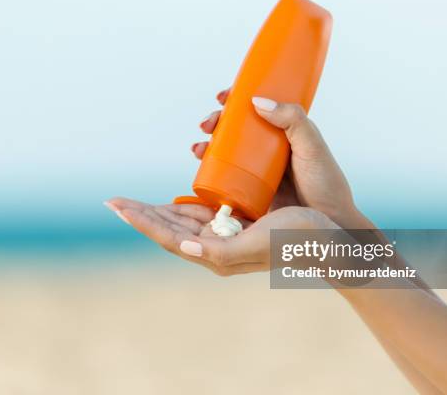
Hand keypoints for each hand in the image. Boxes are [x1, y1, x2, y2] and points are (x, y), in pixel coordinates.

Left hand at [105, 198, 335, 275]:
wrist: (330, 242)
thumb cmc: (297, 242)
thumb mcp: (257, 244)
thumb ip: (220, 251)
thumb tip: (184, 247)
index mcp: (216, 253)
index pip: (168, 236)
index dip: (141, 221)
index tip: (116, 205)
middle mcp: (217, 246)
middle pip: (169, 228)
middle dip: (142, 215)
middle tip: (116, 200)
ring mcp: (227, 234)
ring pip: (183, 220)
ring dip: (159, 209)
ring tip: (135, 200)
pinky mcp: (240, 222)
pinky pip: (204, 212)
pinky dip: (185, 202)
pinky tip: (179, 194)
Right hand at [194, 89, 360, 226]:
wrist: (327, 226)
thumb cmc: (325, 184)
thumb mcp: (311, 146)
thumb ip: (292, 120)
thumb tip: (256, 100)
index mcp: (286, 132)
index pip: (258, 109)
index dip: (237, 99)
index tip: (223, 97)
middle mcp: (270, 149)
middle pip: (237, 128)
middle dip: (216, 123)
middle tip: (207, 126)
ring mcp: (259, 170)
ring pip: (228, 151)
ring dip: (208, 145)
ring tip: (198, 149)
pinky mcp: (251, 191)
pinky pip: (226, 176)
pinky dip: (210, 169)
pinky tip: (200, 167)